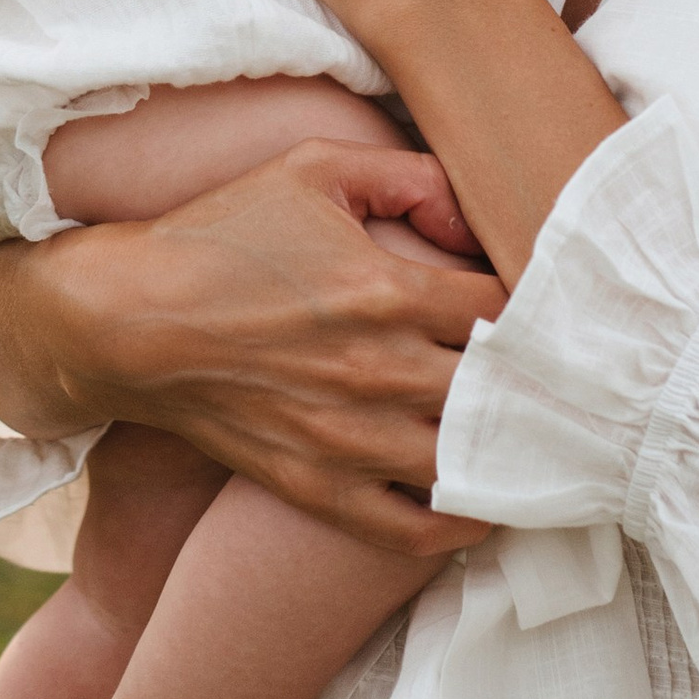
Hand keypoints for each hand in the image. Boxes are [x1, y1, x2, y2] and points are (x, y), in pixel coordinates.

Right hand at [0, 146, 503, 553]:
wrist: (128, 320)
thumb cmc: (222, 233)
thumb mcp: (312, 169)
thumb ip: (406, 174)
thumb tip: (476, 208)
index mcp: (386, 289)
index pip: (508, 307)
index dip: (541, 305)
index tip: (552, 306)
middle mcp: (377, 370)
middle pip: (503, 393)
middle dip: (542, 384)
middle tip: (571, 378)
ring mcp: (347, 437)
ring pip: (468, 464)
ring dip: (512, 455)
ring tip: (543, 442)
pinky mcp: (315, 485)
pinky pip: (409, 529)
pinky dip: (458, 526)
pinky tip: (484, 506)